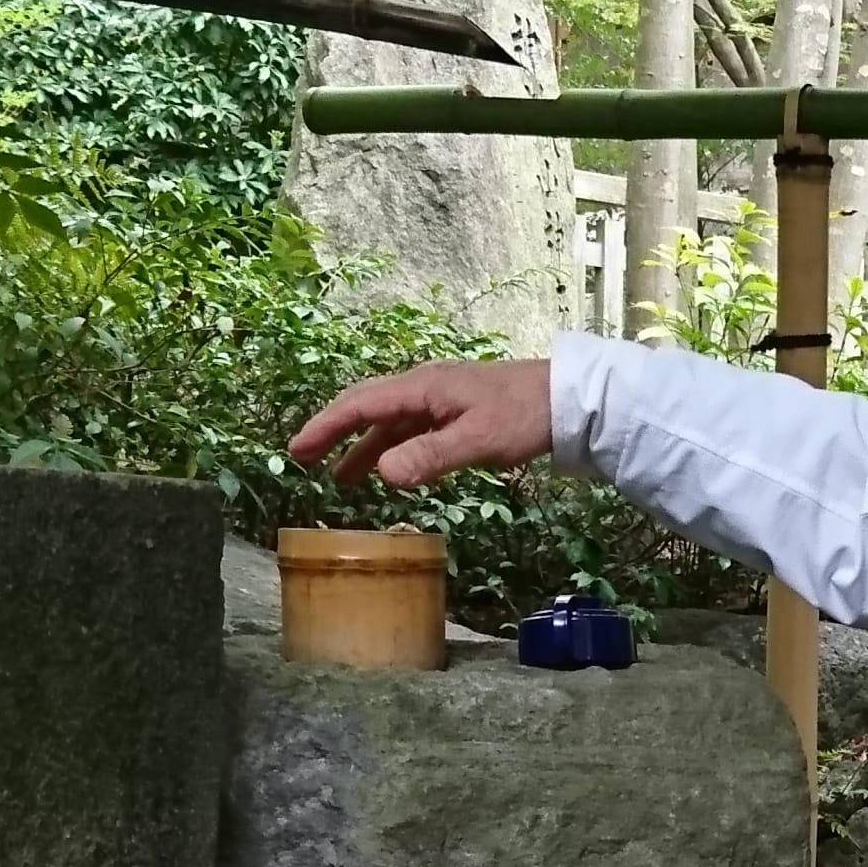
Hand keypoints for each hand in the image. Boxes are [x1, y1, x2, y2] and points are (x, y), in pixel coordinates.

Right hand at [288, 359, 552, 489]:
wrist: (569, 400)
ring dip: (362, 447)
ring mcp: (439, 400)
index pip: (361, 404)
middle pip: (367, 406)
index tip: (297, 450)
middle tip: (304, 459)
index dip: (326, 426)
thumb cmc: (524, 415)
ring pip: (388, 422)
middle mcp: (424, 388)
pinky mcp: (454, 414)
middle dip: (334, 431)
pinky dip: (391, 449)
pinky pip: (410, 430)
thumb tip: (383, 474)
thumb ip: (429, 456)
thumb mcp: (478, 440)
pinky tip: (388, 470)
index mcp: (423, 387)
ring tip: (341, 478)